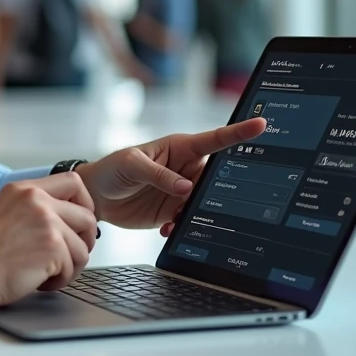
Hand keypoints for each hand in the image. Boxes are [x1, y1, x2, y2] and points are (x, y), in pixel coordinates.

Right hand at [0, 173, 97, 316]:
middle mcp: (38, 201)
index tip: (78, 222)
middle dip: (85, 240)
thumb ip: (32, 208)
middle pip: (87, 216)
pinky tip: (40, 281)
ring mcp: (48, 222)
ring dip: (70, 265)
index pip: (73, 182)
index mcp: (25, 189)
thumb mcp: (4, 211)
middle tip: (71, 255)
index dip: (84, 203)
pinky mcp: (53, 247)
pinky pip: (73, 267)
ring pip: (82, 246)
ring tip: (47, 274)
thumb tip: (60, 219)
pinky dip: (60, 280)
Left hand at [74, 119, 266, 229]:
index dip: (239, 133)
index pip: (215, 140)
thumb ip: (159, 174)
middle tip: (199, 199)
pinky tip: (167, 229)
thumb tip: (186, 188)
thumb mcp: (132, 165)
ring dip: (197, 213)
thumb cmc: (112, 169)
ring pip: (205, 202)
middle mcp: (186, 168)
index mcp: (181, 147)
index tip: (260, 125)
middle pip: (216, 178)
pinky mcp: (173, 211)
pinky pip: (189, 220)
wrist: (95, 197)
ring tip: (175, 218)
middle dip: (219, 190)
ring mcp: (181, 191)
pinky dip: (183, 227)